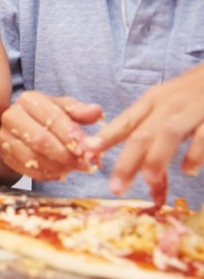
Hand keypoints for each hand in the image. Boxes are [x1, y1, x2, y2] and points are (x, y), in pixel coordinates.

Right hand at [0, 91, 101, 181]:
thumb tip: (96, 111)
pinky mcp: (4, 155)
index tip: (87, 148)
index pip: (52, 118)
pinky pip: (26, 169)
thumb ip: (79, 111)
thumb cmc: (46, 117)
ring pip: (32, 156)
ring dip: (56, 166)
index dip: (71, 135)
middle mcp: (12, 115)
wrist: (21, 128)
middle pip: (40, 139)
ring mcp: (4, 136)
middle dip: (65, 154)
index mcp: (29, 100)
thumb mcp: (63, 109)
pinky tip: (59, 173)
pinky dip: (46, 174)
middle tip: (83, 164)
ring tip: (72, 169)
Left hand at [82, 64, 203, 200]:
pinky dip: (194, 152)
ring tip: (148, 179)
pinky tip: (187, 170)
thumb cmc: (195, 92)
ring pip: (168, 133)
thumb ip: (152, 126)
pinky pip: (202, 134)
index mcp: (153, 100)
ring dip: (157, 157)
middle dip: (127, 161)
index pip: (125, 120)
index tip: (87, 151)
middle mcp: (168, 103)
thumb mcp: (168, 101)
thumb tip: (133, 158)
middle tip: (115, 187)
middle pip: (142, 133)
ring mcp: (191, 108)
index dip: (106, 136)